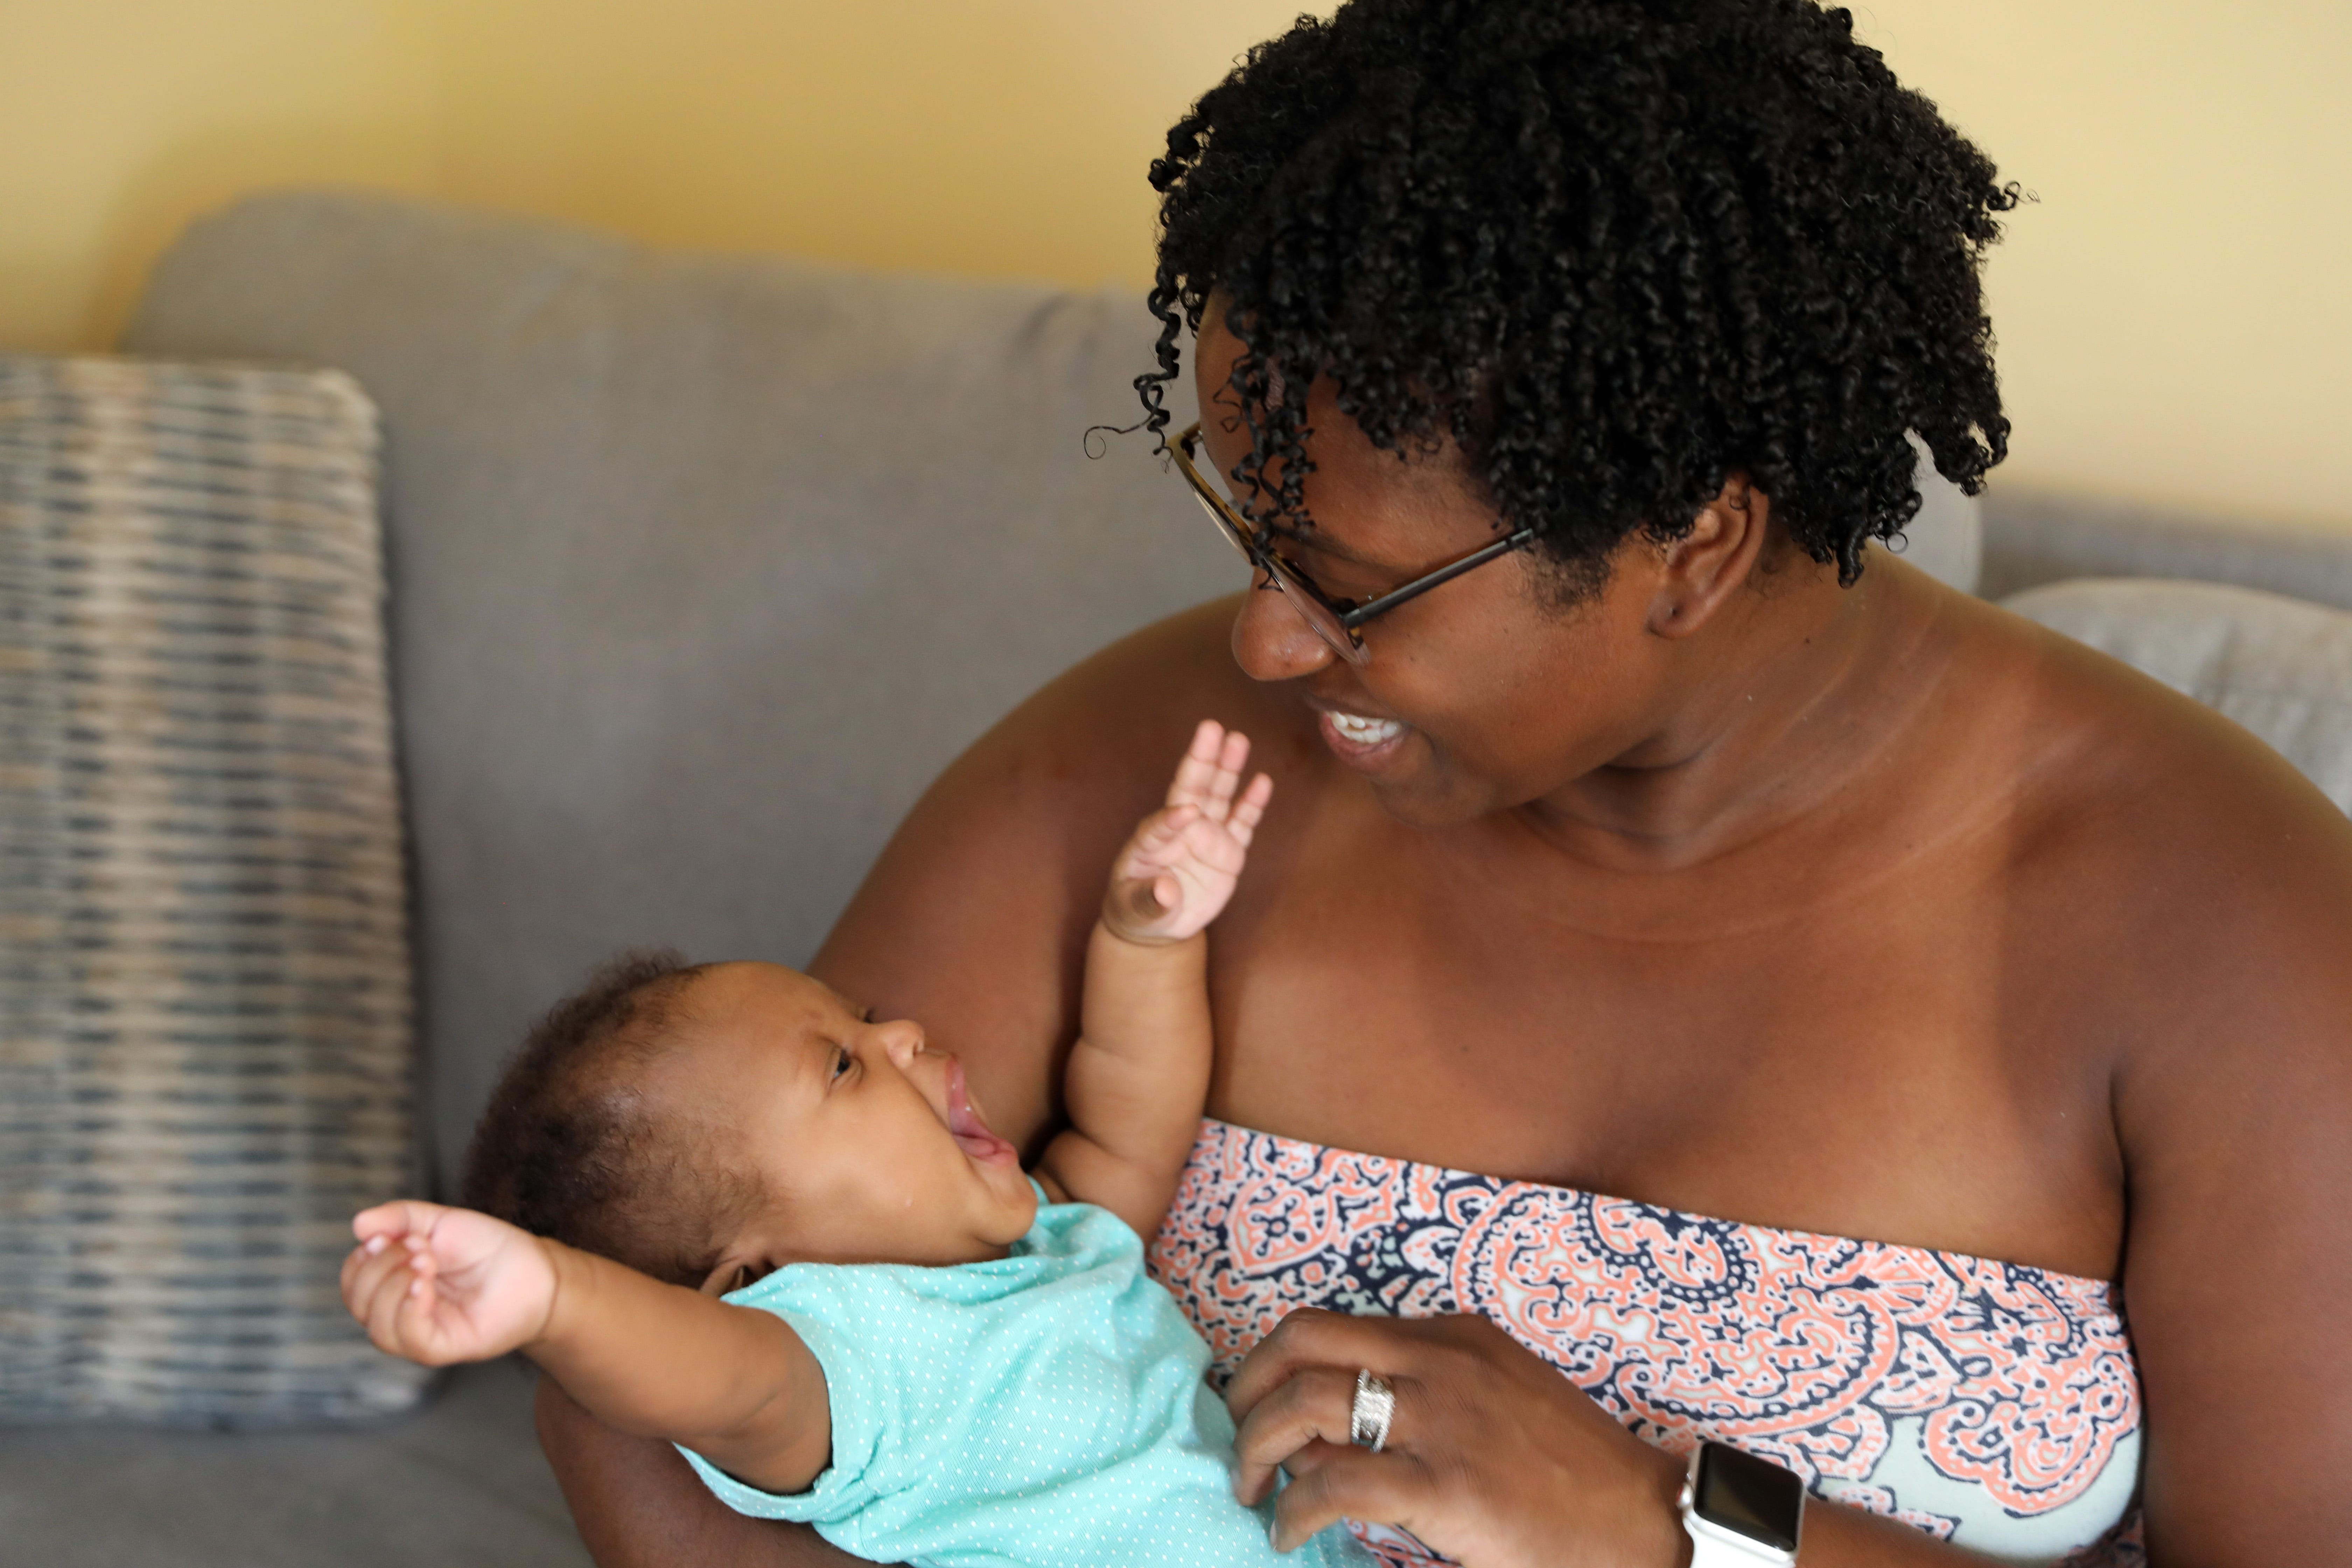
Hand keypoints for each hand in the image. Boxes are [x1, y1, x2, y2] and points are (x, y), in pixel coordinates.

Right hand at [341, 1200, 560, 1367]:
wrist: (534, 1269)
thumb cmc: (488, 1248)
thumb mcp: (440, 1222)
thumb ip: (400, 1218)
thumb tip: (359, 1223)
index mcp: (395, 1284)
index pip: (353, 1282)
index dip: (362, 1258)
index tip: (390, 1236)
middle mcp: (401, 1313)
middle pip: (358, 1303)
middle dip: (380, 1267)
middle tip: (420, 1246)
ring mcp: (420, 1333)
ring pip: (376, 1326)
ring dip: (394, 1285)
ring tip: (427, 1259)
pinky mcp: (441, 1347)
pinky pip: (407, 1339)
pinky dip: (407, 1309)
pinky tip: (424, 1286)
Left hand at [1101, 718, 1272, 943]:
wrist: (1158, 924)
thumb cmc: (1138, 909)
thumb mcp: (1136, 910)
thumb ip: (1149, 901)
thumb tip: (1166, 892)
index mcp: (1150, 842)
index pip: (1159, 824)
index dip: (1172, 818)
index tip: (1188, 813)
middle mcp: (1180, 831)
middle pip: (1191, 790)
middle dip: (1202, 760)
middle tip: (1211, 728)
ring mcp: (1206, 838)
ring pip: (1218, 797)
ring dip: (1228, 769)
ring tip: (1237, 739)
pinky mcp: (1228, 851)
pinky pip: (1242, 823)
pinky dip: (1252, 804)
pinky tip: (1262, 781)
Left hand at [1228, 1310, 1689, 1567]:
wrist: (1640, 1520)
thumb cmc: (1566, 1470)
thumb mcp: (1496, 1397)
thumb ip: (1425, 1391)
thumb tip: (1334, 1420)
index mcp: (1451, 1336)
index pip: (1330, 1326)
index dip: (1274, 1362)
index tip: (1253, 1401)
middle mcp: (1440, 1362)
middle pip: (1303, 1341)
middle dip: (1248, 1387)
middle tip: (1234, 1436)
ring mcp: (1442, 1420)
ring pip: (1308, 1403)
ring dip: (1258, 1447)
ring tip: (1252, 1489)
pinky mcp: (1447, 1486)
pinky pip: (1337, 1482)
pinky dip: (1295, 1508)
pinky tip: (1288, 1531)